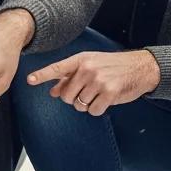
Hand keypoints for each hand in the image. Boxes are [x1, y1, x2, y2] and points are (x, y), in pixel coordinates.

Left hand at [26, 49, 160, 115]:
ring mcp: (98, 80)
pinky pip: (92, 110)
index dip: (42, 75)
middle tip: (88, 93)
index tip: (29, 80)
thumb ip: (71, 77)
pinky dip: (98, 109)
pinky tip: (106, 100)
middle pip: (67, 96)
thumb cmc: (114, 67)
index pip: (58, 68)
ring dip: (87, 105)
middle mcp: (88, 69)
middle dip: (74, 99)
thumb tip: (53, 91)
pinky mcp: (109, 92)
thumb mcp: (92, 65)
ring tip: (99, 94)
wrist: (141, 67)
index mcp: (82, 60)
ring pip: (79, 105)